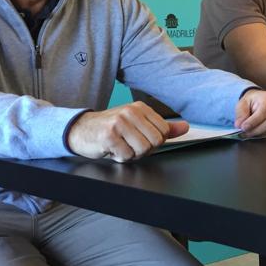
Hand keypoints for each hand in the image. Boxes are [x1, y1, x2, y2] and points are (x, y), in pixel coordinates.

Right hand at [67, 102, 185, 161]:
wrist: (80, 130)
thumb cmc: (111, 128)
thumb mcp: (138, 124)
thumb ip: (163, 127)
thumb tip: (185, 127)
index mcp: (140, 108)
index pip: (164, 131)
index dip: (154, 141)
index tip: (140, 138)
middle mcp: (130, 112)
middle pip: (155, 142)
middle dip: (144, 149)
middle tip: (129, 144)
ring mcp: (119, 123)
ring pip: (143, 150)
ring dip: (132, 154)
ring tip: (121, 146)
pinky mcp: (109, 136)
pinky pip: (127, 156)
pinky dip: (120, 157)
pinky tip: (112, 149)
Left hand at [235, 89, 265, 137]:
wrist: (260, 101)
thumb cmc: (251, 102)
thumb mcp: (242, 103)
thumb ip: (241, 114)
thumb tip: (239, 125)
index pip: (264, 111)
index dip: (253, 121)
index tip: (243, 128)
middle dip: (256, 129)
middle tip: (244, 133)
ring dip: (258, 133)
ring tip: (247, 133)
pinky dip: (263, 134)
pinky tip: (255, 132)